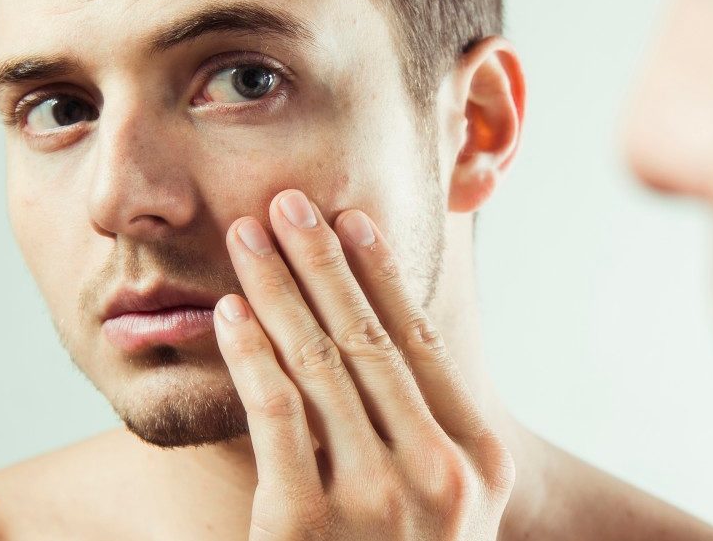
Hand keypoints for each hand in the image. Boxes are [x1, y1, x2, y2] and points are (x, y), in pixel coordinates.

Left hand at [212, 190, 513, 540]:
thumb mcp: (448, 504)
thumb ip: (432, 428)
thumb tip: (398, 330)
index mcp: (480, 463)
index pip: (423, 345)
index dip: (382, 274)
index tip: (349, 218)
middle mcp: (438, 477)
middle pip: (371, 341)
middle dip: (322, 262)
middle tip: (286, 204)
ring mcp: (374, 505)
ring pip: (322, 366)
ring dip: (280, 290)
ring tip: (248, 238)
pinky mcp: (303, 528)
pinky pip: (277, 419)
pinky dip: (252, 356)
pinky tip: (232, 313)